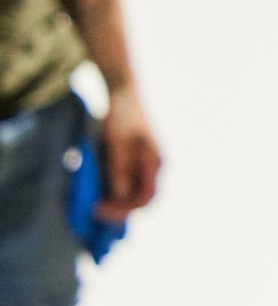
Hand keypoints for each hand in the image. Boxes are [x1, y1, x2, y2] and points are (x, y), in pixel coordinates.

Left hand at [96, 90, 163, 220]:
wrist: (124, 95)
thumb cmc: (122, 116)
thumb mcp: (117, 143)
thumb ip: (119, 169)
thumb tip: (118, 196)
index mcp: (155, 163)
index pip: (145, 198)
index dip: (123, 209)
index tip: (98, 208)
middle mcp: (155, 167)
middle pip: (142, 199)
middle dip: (120, 209)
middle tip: (95, 210)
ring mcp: (147, 165)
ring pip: (135, 193)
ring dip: (117, 202)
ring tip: (94, 201)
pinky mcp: (136, 162)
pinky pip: (129, 184)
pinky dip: (115, 192)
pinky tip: (99, 190)